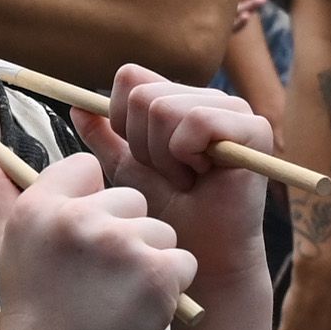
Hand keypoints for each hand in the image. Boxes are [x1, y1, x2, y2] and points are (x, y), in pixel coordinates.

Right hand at [0, 135, 193, 329]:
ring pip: (161, 230)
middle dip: (124, 235)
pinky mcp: (156, 273)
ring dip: (149, 262)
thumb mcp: (6, 242)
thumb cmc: (32, 311)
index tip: (76, 246)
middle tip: (96, 280)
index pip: (88, 169)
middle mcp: (79, 218)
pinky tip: (138, 309)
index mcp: (41, 204)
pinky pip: (182, 261)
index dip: (90, 205)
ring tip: (116, 297)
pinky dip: (169, 288)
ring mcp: (121, 245)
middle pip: (132, 199)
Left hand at [86, 63, 272, 274]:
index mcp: (180, 99)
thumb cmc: (164, 212)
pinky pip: (198, 121)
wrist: (193, 251)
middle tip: (168, 174)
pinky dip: (186, 154)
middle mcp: (208, 98)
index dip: (122, 121)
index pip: (130, 78)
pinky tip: (201, 176)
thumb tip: (76, 105)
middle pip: (143, 95)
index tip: (140, 155)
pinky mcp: (254, 129)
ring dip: (164, 155)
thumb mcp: (125, 168)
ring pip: (165, 108)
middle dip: (143, 145)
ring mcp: (234, 110)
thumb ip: (104, 135)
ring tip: (184, 178)